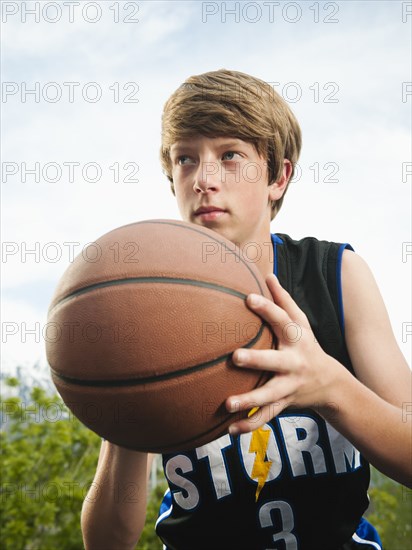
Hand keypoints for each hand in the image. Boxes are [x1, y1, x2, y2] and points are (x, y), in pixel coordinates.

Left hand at [226, 274, 341, 433]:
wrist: (331, 384)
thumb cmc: (307, 345)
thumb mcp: (301, 323)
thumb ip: (284, 300)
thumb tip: (268, 273)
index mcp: (296, 340)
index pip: (283, 321)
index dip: (267, 308)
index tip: (249, 298)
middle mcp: (294, 363)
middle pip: (275, 362)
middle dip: (257, 360)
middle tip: (235, 357)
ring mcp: (289, 386)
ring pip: (269, 395)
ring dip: (249, 401)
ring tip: (227, 404)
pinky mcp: (284, 404)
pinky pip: (266, 416)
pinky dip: (249, 425)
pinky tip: (229, 431)